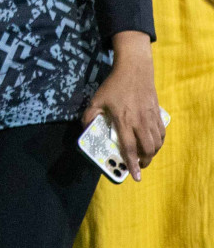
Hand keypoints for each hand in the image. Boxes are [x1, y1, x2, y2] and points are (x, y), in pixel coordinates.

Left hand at [81, 31, 163, 181]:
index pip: (129, 147)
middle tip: (139, 166)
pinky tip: (153, 143)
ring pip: (157, 142)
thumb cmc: (114, 85)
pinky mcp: (158, 113)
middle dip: (145, 161)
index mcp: (124, 120)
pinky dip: (159, 141)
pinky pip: (162, 132)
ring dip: (153, 153)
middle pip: (147, 149)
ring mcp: (151, 118)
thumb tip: (85, 130)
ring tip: (145, 156)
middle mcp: (139, 122)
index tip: (135, 177)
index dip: (132, 164)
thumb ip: (89, 116)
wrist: (134, 70)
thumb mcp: (96, 99)